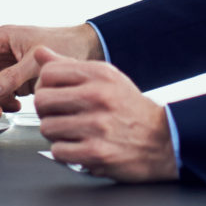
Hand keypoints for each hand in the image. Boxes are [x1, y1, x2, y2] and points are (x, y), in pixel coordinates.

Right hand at [0, 23, 103, 112]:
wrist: (88, 49)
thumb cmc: (63, 43)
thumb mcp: (35, 61)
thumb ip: (11, 77)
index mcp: (2, 39)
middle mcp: (3, 52)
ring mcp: (10, 66)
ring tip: (3, 111)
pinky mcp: (19, 78)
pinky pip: (3, 92)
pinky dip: (6, 102)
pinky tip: (16, 106)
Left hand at [30, 49, 176, 181]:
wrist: (165, 139)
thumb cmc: (131, 109)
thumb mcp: (106, 78)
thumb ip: (70, 66)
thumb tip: (40, 52)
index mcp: (99, 75)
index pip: (48, 73)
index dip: (45, 86)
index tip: (54, 95)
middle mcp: (98, 97)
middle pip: (42, 101)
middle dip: (46, 111)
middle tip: (59, 116)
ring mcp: (97, 126)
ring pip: (47, 128)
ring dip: (56, 134)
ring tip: (71, 132)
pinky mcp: (97, 153)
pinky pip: (58, 151)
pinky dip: (65, 152)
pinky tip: (78, 147)